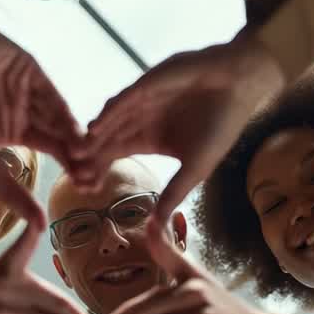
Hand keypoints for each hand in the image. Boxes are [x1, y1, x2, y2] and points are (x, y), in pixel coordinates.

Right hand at [0, 15, 84, 228]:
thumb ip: (7, 189)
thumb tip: (38, 225)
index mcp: (13, 133)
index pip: (52, 154)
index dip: (70, 171)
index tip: (85, 193)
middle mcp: (28, 111)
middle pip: (64, 137)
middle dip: (80, 159)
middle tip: (95, 181)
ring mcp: (31, 90)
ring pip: (61, 119)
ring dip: (76, 141)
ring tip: (88, 164)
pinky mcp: (30, 70)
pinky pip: (52, 96)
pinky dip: (65, 117)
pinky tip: (77, 136)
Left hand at [77, 32, 284, 231]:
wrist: (239, 86)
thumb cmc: (221, 126)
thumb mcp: (195, 168)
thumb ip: (172, 194)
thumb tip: (156, 230)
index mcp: (147, 137)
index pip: (115, 155)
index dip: (100, 171)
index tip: (87, 191)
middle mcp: (139, 118)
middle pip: (106, 140)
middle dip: (91, 158)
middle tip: (74, 177)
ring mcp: (140, 100)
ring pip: (110, 121)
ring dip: (94, 138)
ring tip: (78, 156)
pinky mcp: (147, 83)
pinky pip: (124, 100)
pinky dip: (110, 114)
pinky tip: (96, 128)